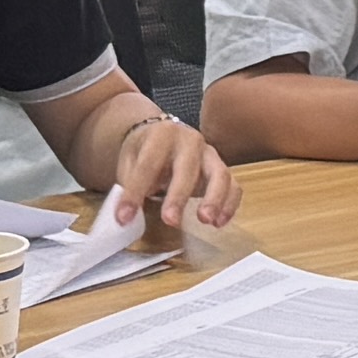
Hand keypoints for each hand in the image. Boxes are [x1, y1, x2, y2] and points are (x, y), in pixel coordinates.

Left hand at [97, 107, 237, 241]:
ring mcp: (210, 154)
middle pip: (187, 167)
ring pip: (220, 174)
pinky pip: (234, 186)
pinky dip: (230, 205)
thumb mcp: (129, 162)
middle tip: (170, 221)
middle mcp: (190, 140)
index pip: (148, 165)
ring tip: (205, 220)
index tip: (123, 217)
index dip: (135, 192)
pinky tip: (219, 223)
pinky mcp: (222, 169)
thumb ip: (128, 186)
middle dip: (179, 195)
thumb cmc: (145, 152)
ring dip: (214, 199)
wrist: (161, 136)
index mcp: (162, 134)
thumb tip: (126, 217)